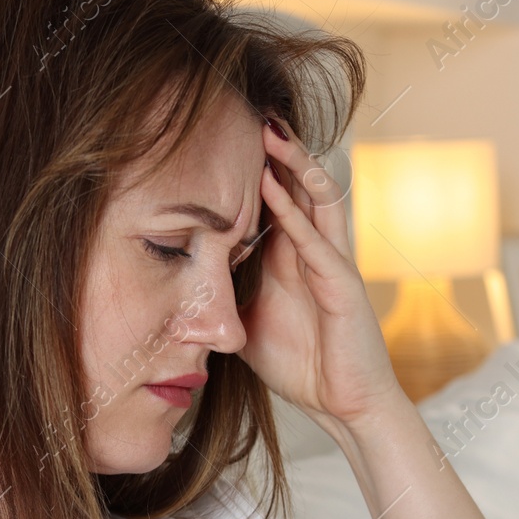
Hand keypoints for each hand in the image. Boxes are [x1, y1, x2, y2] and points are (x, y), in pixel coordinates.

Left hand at [236, 117, 400, 429]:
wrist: (344, 405)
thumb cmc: (301, 363)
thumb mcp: (245, 320)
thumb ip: (222, 294)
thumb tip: (174, 281)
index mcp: (292, 256)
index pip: (276, 199)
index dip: (256, 167)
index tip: (227, 135)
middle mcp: (314, 251)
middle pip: (301, 186)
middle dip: (279, 150)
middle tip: (252, 112)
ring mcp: (332, 265)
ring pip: (318, 201)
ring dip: (294, 166)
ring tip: (271, 133)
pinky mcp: (344, 288)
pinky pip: (320, 244)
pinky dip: (298, 215)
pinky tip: (278, 190)